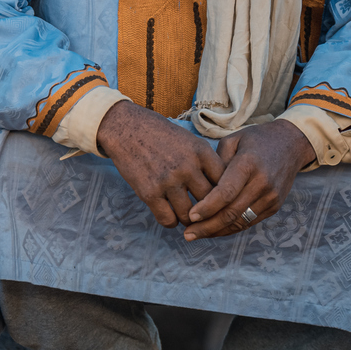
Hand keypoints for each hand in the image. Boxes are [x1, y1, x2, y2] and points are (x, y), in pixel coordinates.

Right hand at [95, 100, 221, 227]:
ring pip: (189, 215)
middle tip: (206, 216)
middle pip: (210, 202)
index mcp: (201, 151)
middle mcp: (187, 167)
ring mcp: (168, 180)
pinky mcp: (149, 192)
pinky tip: (169, 216)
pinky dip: (170, 222)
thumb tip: (221, 185)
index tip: (221, 202)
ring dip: (189, 220)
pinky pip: (167, 219)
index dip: (225, 196)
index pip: (226, 183)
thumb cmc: (159, 133)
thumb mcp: (188, 139)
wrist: (125, 127)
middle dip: (209, 212)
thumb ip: (204, 160)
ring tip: (186, 217)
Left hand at [183, 119, 315, 240]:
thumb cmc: (256, 140)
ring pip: (240, 222)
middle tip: (187, 234)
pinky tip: (215, 230)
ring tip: (196, 235)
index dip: (207, 207)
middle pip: (232, 212)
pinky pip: (249, 222)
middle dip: (207, 226)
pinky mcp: (274, 206)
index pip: (226, 192)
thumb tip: (201, 186)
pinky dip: (231, 228)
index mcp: (248, 164)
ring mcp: (270, 197)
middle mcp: (262, 183)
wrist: (292, 144)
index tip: (191, 215)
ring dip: (217, 232)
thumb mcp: (233, 140)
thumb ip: (216, 162)